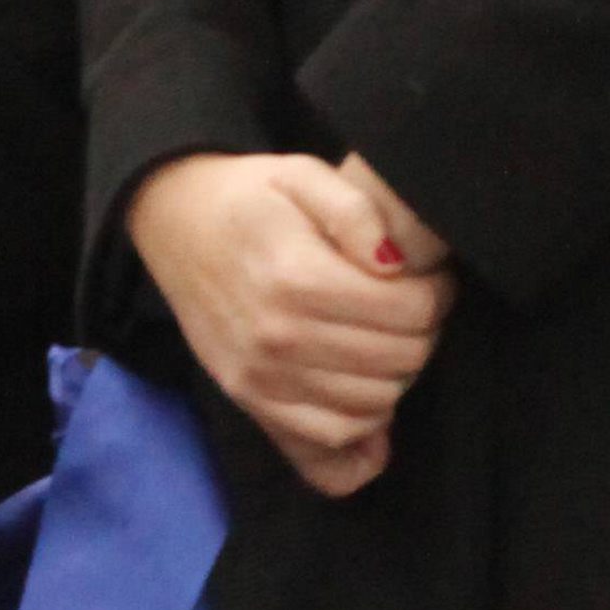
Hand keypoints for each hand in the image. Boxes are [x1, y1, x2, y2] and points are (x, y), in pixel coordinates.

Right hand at [124, 149, 454, 498]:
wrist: (173, 223)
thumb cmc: (249, 197)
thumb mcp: (303, 174)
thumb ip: (355, 211)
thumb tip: (393, 263)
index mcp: (297, 277)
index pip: (409, 311)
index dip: (437, 294)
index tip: (429, 280)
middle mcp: (278, 336)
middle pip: (400, 359)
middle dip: (424, 333)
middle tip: (413, 308)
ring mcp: (261, 376)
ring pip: (374, 403)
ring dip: (398, 375)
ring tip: (388, 339)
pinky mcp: (250, 399)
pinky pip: (330, 435)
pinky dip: (364, 422)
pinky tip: (366, 385)